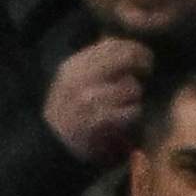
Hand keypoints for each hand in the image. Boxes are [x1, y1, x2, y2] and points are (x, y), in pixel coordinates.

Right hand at [44, 37, 153, 165]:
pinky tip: (124, 120)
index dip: (135, 49)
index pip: (114, 45)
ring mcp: (87, 101)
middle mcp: (79, 80)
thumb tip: (125, 45)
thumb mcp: (72, 82)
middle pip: (127, 58)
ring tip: (125, 105)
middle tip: (145, 73)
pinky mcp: (99, 122)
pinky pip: (132, 111)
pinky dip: (133, 116)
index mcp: (72, 67)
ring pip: (132, 87)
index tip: (142, 60)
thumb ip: (96, 63)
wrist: (50, 150)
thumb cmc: (68, 115)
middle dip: (142, 65)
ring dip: (135, 97)